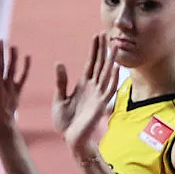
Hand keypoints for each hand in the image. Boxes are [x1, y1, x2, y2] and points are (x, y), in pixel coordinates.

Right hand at [0, 41, 29, 126]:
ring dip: (13, 57)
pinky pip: (23, 77)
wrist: (1, 123)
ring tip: (13, 46)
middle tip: (0, 40)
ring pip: (12, 70)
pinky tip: (27, 56)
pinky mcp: (18, 90)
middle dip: (0, 53)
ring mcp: (9, 88)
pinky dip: (26, 67)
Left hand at [53, 34, 120, 154]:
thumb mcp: (59, 99)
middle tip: (108, 33)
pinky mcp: (100, 105)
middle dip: (103, 50)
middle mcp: (93, 88)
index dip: (94, 50)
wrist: (70, 140)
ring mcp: (98, 96)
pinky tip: (115, 67)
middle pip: (100, 65)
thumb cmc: (65, 122)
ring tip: (114, 46)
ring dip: (111, 60)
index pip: (90, 63)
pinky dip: (112, 78)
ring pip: (106, 74)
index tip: (97, 35)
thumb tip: (59, 63)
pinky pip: (108, 89)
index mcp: (83, 85)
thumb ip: (61, 82)